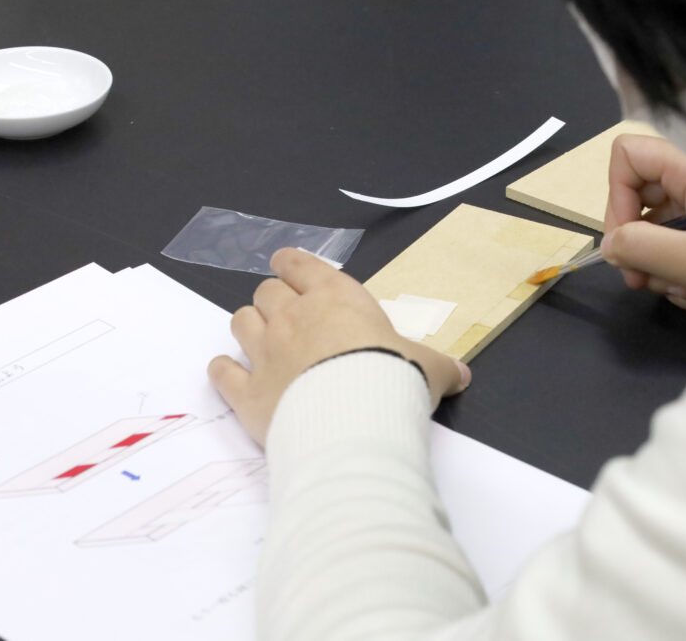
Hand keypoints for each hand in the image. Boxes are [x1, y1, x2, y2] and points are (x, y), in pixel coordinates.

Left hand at [208, 248, 470, 445]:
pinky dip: (224, 371)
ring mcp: (265, 353)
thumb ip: (440, 367)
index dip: (292, 264)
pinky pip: (222, 372)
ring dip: (250, 326)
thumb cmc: (394, 379)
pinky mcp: (247, 392)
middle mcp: (293, 317)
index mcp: (335, 297)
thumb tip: (462, 375)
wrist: (356, 421)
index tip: (290, 267)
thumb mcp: (430, 367)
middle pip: (267, 292)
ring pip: (241, 322)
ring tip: (262, 340)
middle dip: (274, 299)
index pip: (302, 264)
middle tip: (288, 315)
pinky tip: (231, 374)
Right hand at [602, 135, 685, 307]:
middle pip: (639, 203)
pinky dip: (679, 280)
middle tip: (640, 280)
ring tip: (685, 290)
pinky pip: (678, 258)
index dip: (617, 192)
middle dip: (634, 244)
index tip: (624, 237)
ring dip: (658, 269)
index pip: (634, 156)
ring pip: (656, 237)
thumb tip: (608, 245)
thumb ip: (647, 248)